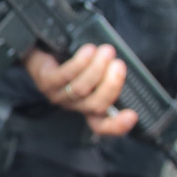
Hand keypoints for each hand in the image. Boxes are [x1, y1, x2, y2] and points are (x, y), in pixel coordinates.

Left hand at [24, 44, 138, 137]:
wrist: (43, 51)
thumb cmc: (77, 62)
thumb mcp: (97, 70)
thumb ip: (110, 74)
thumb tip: (124, 68)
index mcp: (89, 107)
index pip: (103, 125)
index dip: (118, 125)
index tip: (132, 115)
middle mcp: (75, 106)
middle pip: (95, 105)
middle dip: (110, 85)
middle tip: (119, 64)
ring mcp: (59, 96)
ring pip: (80, 89)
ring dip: (96, 69)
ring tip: (106, 51)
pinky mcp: (46, 83)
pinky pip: (65, 75)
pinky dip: (79, 63)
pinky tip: (88, 51)